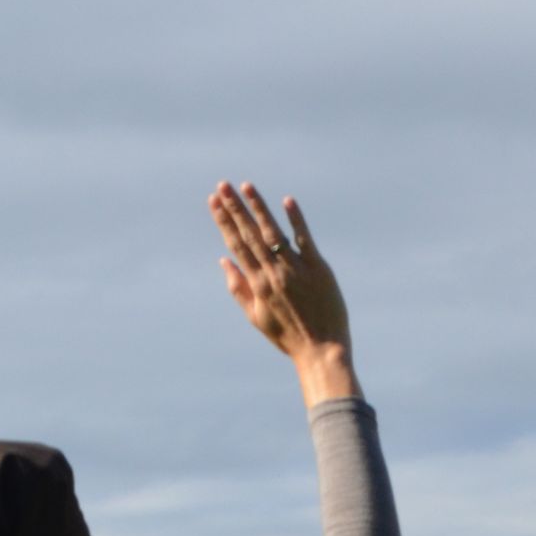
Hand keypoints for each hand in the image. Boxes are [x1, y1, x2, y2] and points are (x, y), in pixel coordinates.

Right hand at [208, 181, 356, 404]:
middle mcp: (274, 274)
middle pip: (251, 235)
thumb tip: (223, 260)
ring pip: (273, 232)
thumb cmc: (288, 337)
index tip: (213, 202)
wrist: (321, 350)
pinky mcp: (318, 269)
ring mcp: (296, 270)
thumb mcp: (256, 317)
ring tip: (247, 186)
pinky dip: (296, 220)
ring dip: (259, 208)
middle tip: (223, 185)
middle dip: (235, 208)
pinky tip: (286, 201)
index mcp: (257, 285)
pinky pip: (305, 239)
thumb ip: (238, 287)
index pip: (237, 245)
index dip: (224, 222)